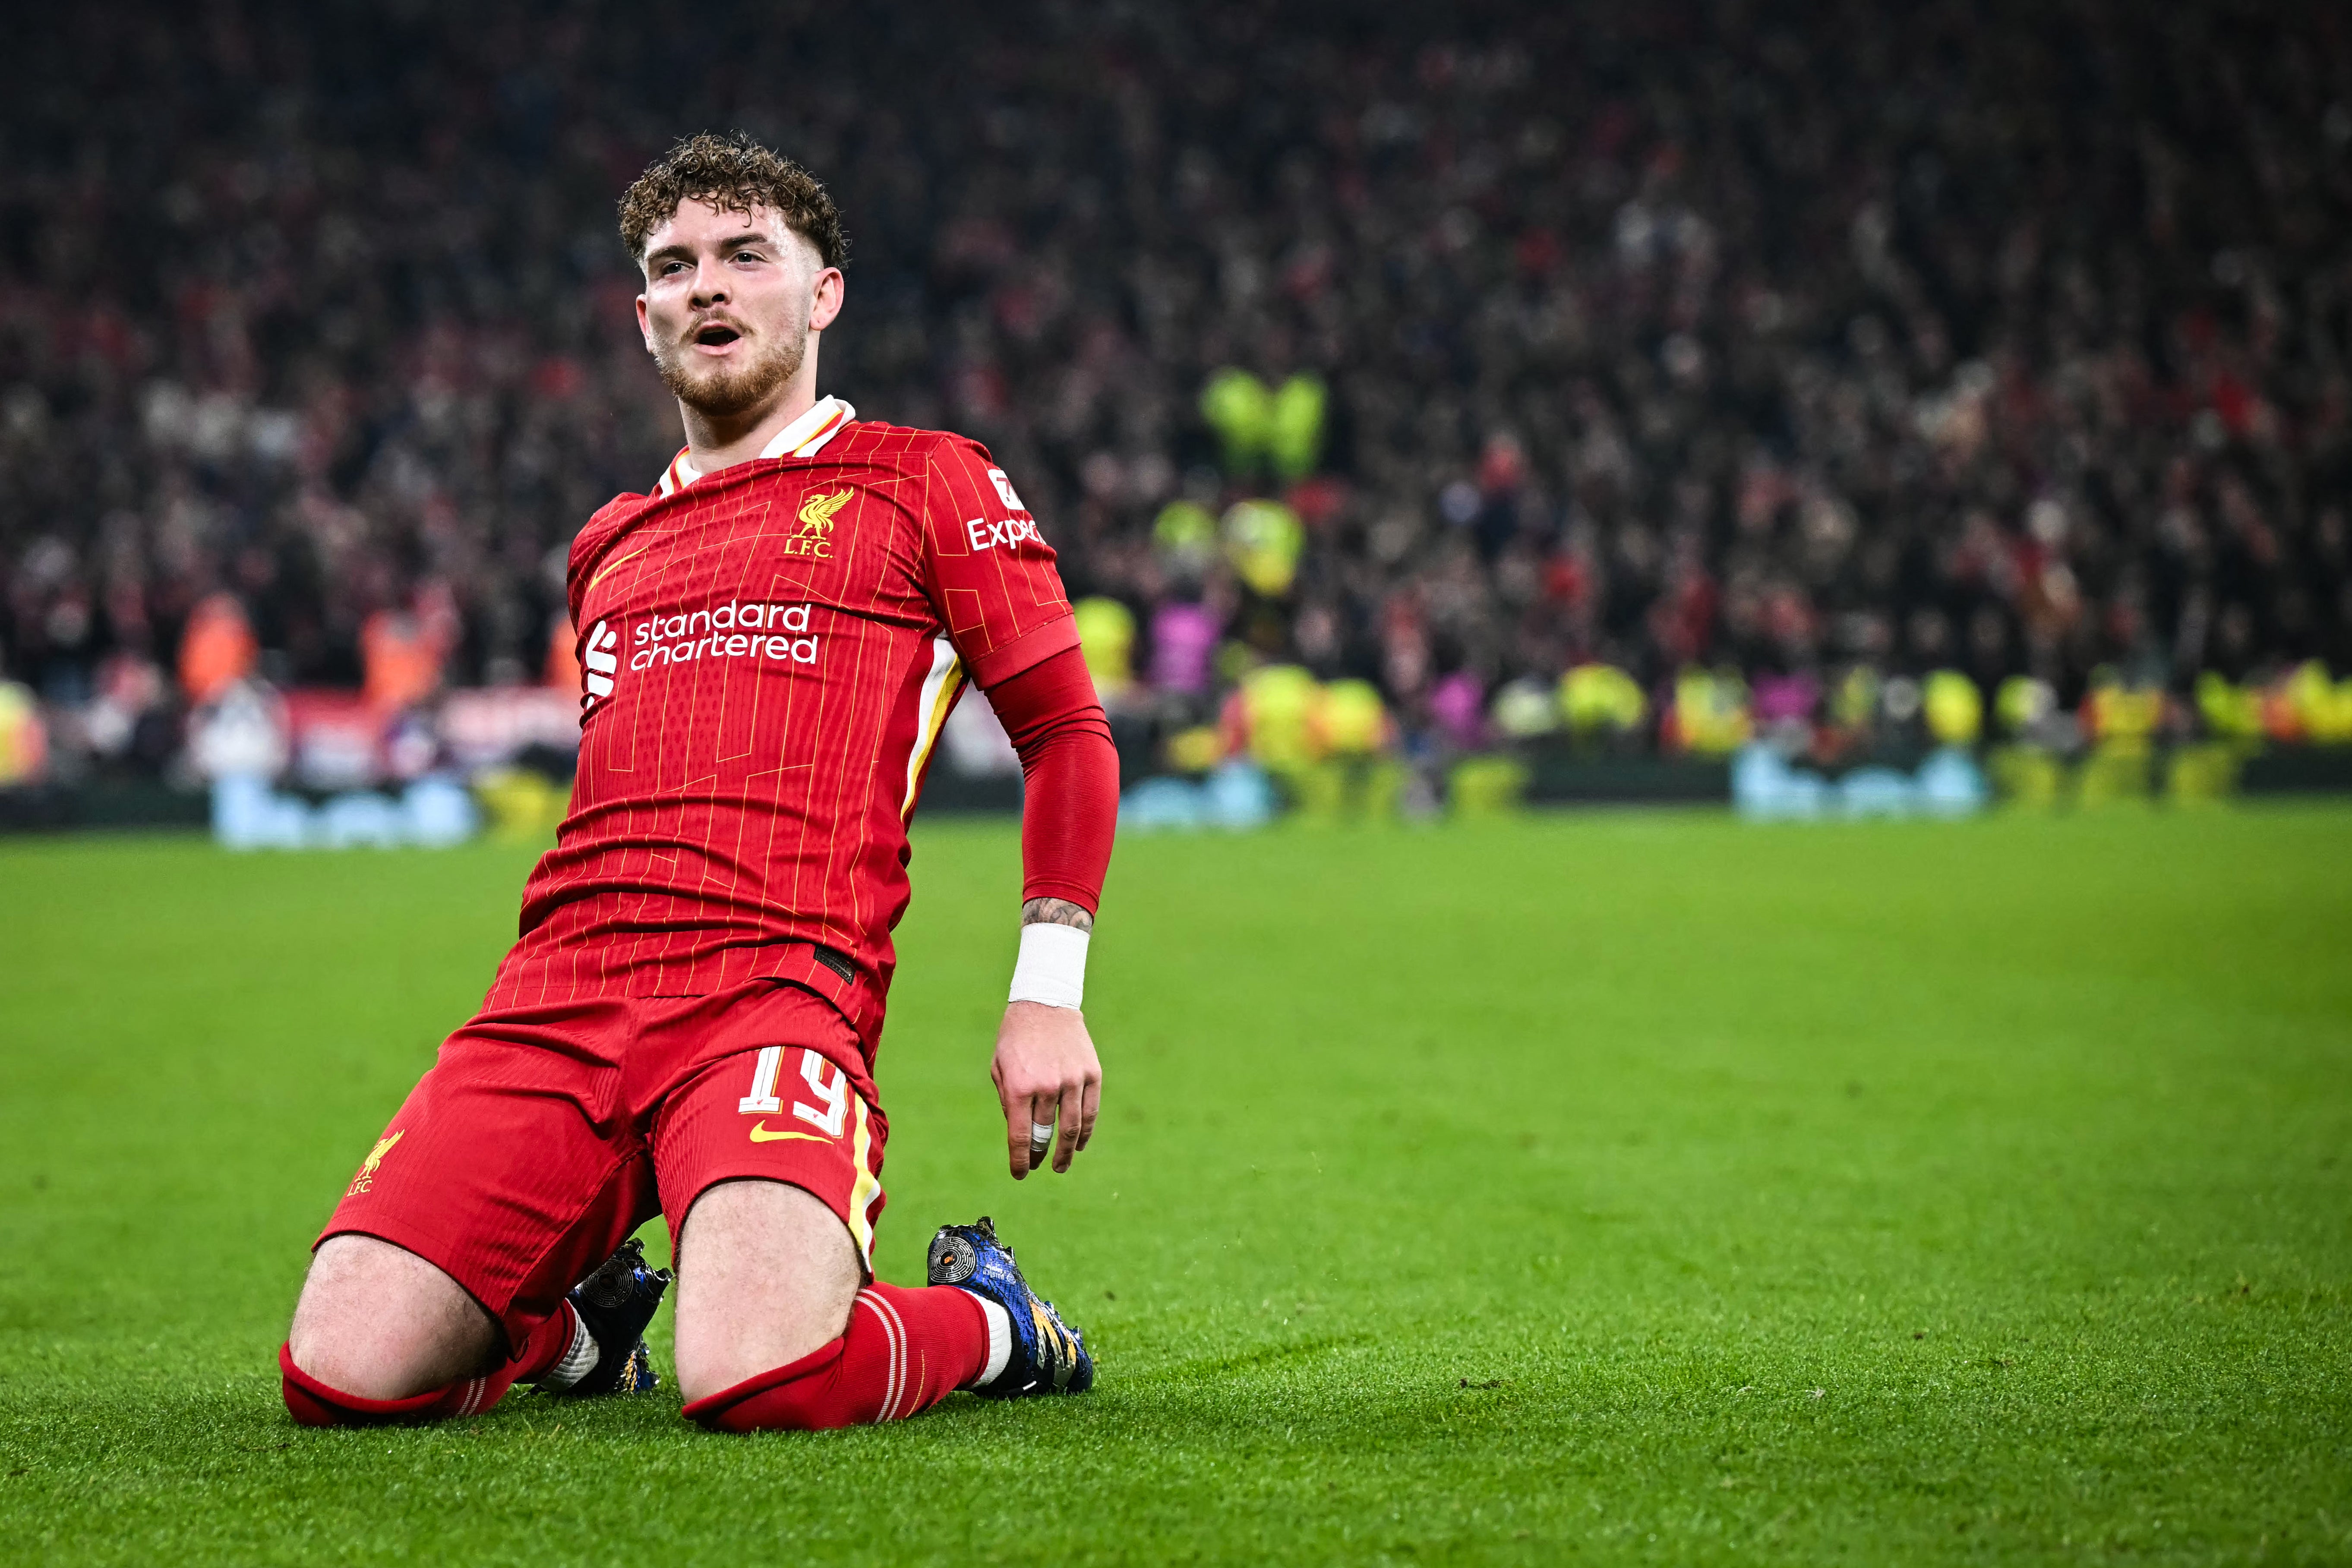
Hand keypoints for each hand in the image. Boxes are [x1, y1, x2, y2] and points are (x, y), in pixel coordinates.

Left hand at [990, 1001, 1099, 1178]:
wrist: (1045, 1003)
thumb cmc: (1016, 1038)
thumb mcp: (1000, 1068)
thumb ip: (1008, 1101)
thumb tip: (1021, 1134)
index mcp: (1019, 1086)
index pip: (1021, 1136)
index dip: (1020, 1160)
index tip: (1020, 1174)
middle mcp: (1047, 1086)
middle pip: (1045, 1134)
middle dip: (1040, 1156)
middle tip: (1038, 1166)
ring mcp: (1072, 1080)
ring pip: (1072, 1128)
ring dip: (1066, 1152)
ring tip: (1061, 1165)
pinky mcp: (1091, 1074)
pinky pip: (1091, 1111)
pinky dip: (1086, 1132)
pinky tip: (1080, 1144)